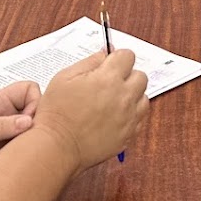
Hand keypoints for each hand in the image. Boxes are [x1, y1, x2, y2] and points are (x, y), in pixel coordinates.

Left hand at [0, 82, 41, 188]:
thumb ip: (1, 126)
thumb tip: (30, 122)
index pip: (28, 91)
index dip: (36, 103)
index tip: (31, 122)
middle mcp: (2, 121)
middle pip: (34, 116)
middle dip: (39, 128)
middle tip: (33, 144)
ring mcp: (1, 141)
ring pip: (28, 140)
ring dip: (30, 149)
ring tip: (25, 159)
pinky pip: (17, 161)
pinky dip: (22, 165)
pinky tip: (19, 170)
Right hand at [32, 48, 148, 173]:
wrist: (57, 146)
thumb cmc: (56, 113)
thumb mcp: (65, 77)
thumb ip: (89, 62)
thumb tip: (105, 54)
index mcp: (108, 79)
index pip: (128, 56)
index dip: (117, 58)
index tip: (110, 63)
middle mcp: (123, 97)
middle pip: (141, 76)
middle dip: (127, 75)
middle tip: (110, 83)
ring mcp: (128, 117)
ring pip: (143, 97)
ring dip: (132, 96)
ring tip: (112, 101)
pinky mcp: (129, 134)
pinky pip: (140, 118)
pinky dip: (131, 115)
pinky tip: (114, 116)